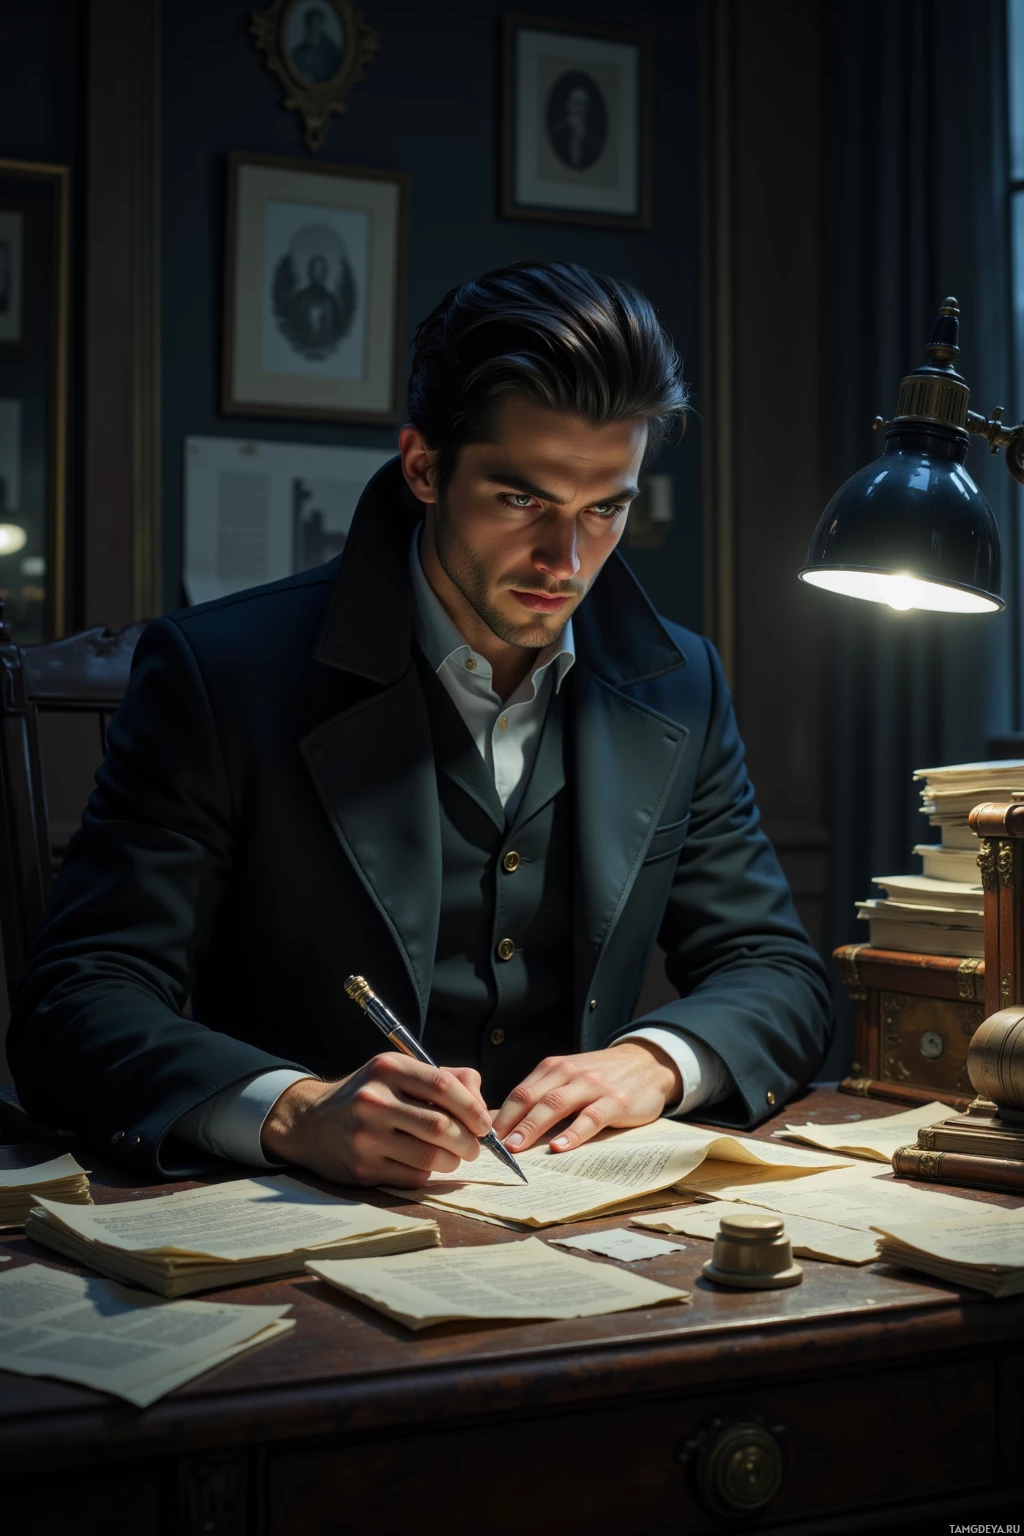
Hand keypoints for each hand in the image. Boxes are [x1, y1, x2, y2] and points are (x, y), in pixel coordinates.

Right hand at [260, 1054, 491, 1187]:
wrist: (312, 1123)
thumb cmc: (370, 1095)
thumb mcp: (399, 1073)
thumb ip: (446, 1078)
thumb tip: (482, 1104)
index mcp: (387, 1069)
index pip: (443, 1086)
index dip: (473, 1108)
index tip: (484, 1123)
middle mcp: (374, 1100)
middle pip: (440, 1126)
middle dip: (468, 1141)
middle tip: (474, 1147)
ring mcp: (365, 1136)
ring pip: (430, 1157)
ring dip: (452, 1161)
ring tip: (454, 1157)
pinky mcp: (362, 1168)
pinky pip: (412, 1177)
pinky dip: (429, 1174)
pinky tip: (426, 1165)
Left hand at [491, 1041, 682, 1154]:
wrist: (646, 1063)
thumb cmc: (599, 1077)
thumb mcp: (568, 1078)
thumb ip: (540, 1096)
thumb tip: (501, 1124)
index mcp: (552, 1068)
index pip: (519, 1093)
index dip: (499, 1116)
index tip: (482, 1138)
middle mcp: (568, 1073)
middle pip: (531, 1098)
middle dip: (509, 1123)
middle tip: (492, 1147)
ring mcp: (592, 1086)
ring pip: (555, 1105)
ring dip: (532, 1127)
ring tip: (516, 1148)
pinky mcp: (615, 1101)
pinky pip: (591, 1118)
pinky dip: (573, 1133)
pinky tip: (560, 1147)